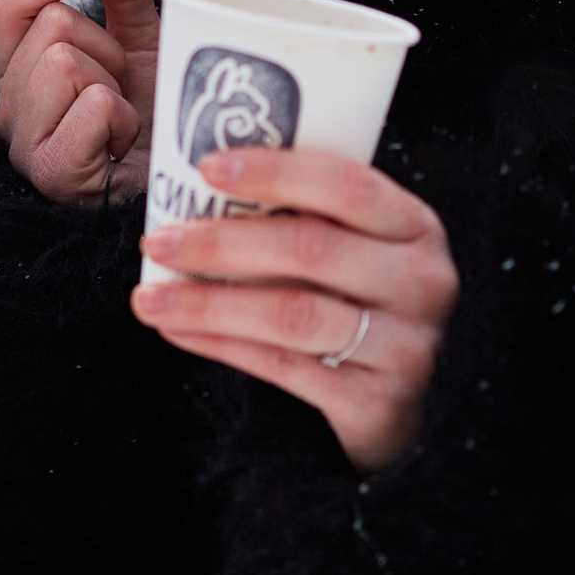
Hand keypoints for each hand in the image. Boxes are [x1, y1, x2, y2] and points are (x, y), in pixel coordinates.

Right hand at [0, 0, 162, 208]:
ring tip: (122, 121)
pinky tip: (123, 147)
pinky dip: (124, 120)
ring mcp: (24, 144)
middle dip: (106, 50)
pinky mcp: (50, 172)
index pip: (6, 5)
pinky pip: (92, 105)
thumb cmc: (156, 127)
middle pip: (50, 28)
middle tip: (122, 91)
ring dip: (114, 87)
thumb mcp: (140, 45)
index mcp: (21, 74)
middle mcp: (9, 108)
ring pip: (64, 62)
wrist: (176, 192)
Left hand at [134, 146, 456, 472]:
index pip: (348, 185)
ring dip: (209, 303)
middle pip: (312, 249)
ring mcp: (406, 347)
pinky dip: (222, 346)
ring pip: (292, 315)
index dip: (276, 172)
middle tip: (158, 241)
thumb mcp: (356, 252)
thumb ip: (305, 217)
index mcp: (416, 227)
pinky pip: (284, 369)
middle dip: (222, 243)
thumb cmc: (361, 307)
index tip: (207, 167)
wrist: (405, 407)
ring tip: (150, 298)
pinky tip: (179, 332)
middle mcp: (423, 283)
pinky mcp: (379, 404)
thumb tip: (200, 183)